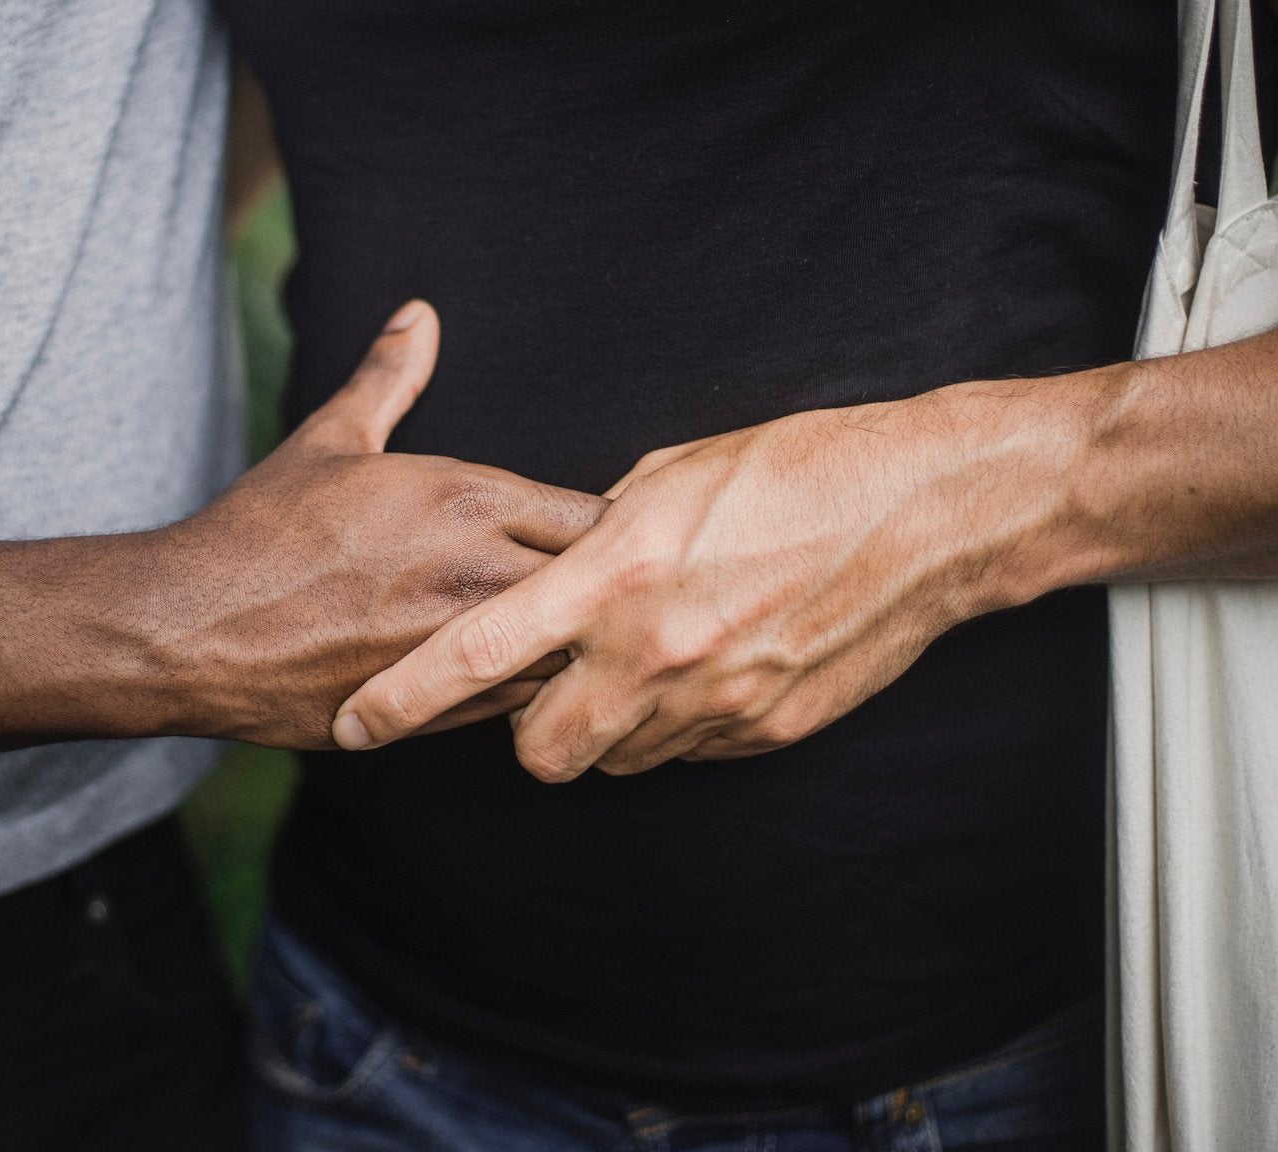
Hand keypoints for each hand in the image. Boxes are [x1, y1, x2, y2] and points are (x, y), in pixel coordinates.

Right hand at [156, 300, 607, 748]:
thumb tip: (419, 314)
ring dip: (569, 644)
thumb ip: (390, 377)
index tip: (593, 535)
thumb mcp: (330, 439)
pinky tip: (503, 672)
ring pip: (569, 652)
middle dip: (604, 589)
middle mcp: (479, 570)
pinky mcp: (439, 707)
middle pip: (600, 586)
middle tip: (597, 592)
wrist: (192, 629)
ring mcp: (463, 644)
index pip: (599, 514)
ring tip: (556, 636)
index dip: (610, 527)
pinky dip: (524, 688)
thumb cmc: (261, 533)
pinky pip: (520, 703)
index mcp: (469, 497)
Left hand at [329, 388, 1074, 778]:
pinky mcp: (766, 730)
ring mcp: (715, 703)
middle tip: (546, 687)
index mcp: (613, 578)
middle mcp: (654, 654)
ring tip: (644, 657)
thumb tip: (560, 568)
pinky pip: (689, 753)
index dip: (403, 699)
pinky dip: (678, 724)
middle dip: (526, 733)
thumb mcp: (671, 476)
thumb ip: (597, 538)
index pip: (478, 656)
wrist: (924, 513)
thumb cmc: (795, 469)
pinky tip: (710, 663)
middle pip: (541, 752)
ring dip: (608, 727)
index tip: (353, 725)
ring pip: (617, 760)